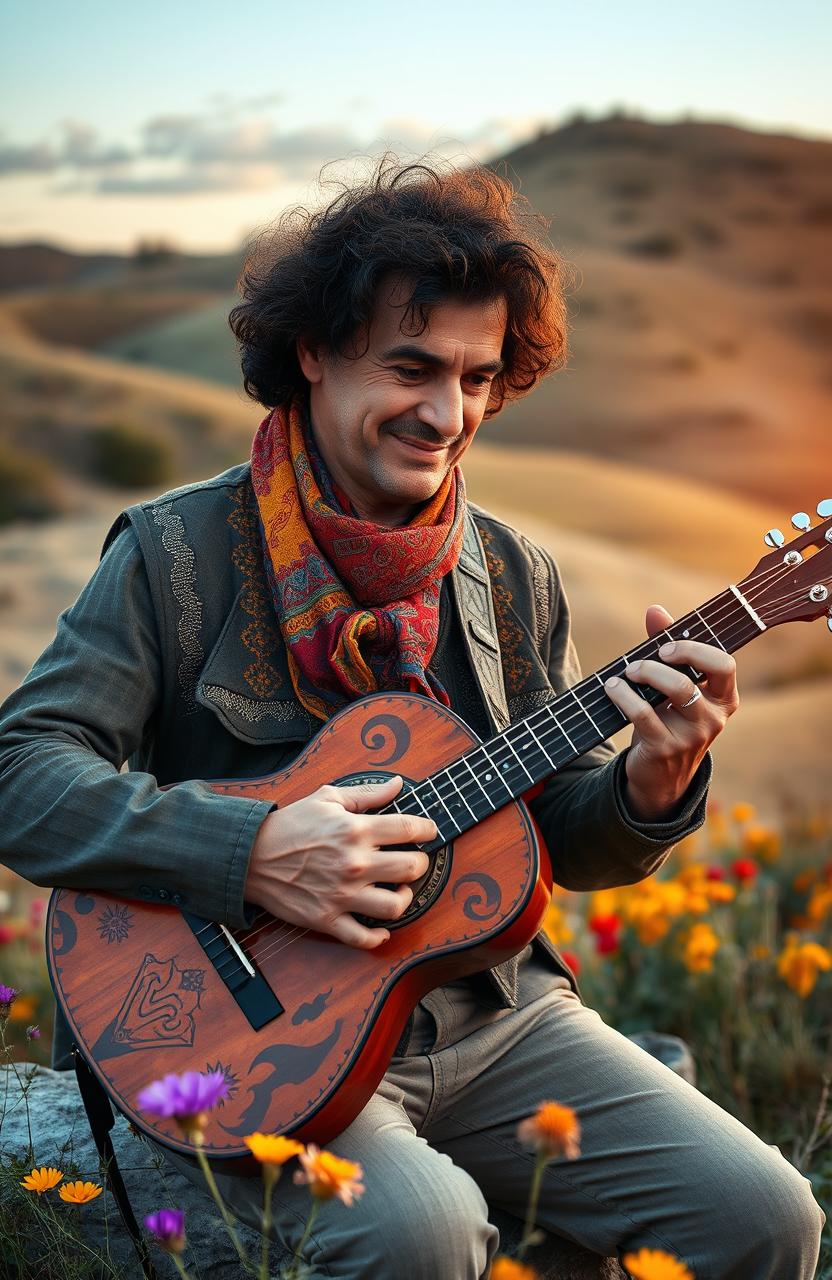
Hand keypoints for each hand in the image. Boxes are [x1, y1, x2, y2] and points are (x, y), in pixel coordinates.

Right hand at [245, 775, 434, 949]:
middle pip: (411, 868)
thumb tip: (398, 784)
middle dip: (420, 863)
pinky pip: (363, 938)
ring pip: (395, 906)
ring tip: (399, 891)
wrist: (250, 856)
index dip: (427, 829)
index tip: (428, 831)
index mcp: (356, 830)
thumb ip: (367, 792)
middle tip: (414, 860)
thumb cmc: (290, 825)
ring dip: (404, 899)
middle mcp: (354, 863)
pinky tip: (382, 928)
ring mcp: (342, 894)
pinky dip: (378, 937)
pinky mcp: (327, 919)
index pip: (409, 829)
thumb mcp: (327, 798)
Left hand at [603, 604, 739, 821]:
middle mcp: (714, 717)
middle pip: (695, 677)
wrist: (660, 775)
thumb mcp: (672, 685)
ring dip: (645, 674)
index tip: (667, 647)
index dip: (696, 649)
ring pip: (675, 692)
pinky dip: (624, 696)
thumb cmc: (668, 718)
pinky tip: (611, 688)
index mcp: (724, 698)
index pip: (724, 664)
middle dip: (667, 659)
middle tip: (642, 659)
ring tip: (625, 672)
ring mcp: (692, 736)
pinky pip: (644, 714)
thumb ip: (667, 646)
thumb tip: (655, 610)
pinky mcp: (665, 749)